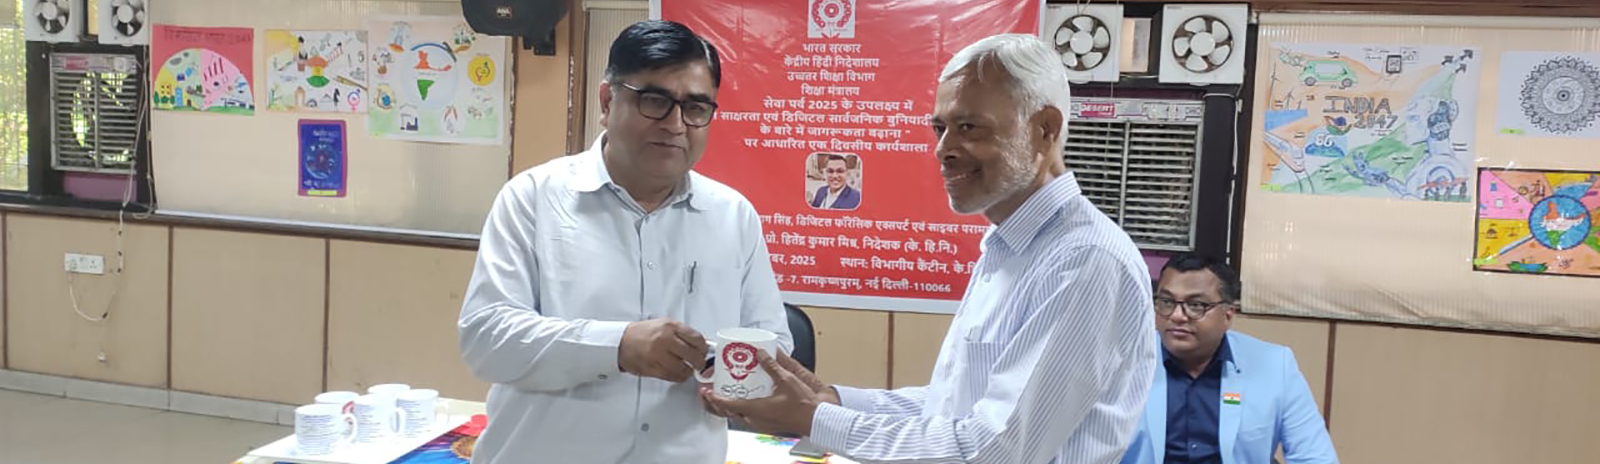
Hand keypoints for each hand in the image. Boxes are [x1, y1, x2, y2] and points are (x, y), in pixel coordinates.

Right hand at [619, 318, 707, 382]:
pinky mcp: (653, 368)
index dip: (704, 348)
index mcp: (670, 327)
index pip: (697, 339)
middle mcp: (666, 340)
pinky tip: (678, 372)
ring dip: (689, 371)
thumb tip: (701, 342)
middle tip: (699, 363)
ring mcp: (659, 355)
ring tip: (688, 369)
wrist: (621, 342)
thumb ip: (682, 333)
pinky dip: (679, 377)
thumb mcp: (664, 325)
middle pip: (694, 355)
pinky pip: (673, 376)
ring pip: (684, 369)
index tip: (705, 351)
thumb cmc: (642, 333)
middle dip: (700, 362)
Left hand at [702, 351, 828, 435]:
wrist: (816, 419)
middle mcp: (755, 419)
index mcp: (756, 409)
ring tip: (720, 395)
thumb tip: (761, 354)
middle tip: (707, 392)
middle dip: (714, 403)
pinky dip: (737, 409)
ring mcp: (759, 424)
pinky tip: (740, 400)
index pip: (728, 405)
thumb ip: (771, 366)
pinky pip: (745, 418)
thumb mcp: (786, 380)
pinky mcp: (765, 424)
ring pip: (736, 417)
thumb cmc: (803, 405)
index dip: (714, 397)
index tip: (706, 390)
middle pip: (727, 414)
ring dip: (725, 407)